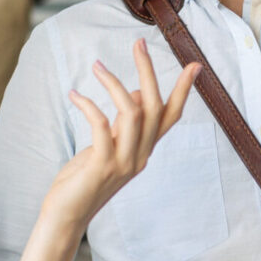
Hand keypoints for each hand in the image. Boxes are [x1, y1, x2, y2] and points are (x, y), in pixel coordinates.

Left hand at [41, 38, 198, 230]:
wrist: (66, 217)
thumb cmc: (84, 181)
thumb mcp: (109, 148)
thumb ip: (125, 126)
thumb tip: (140, 94)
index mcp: (144, 151)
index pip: (171, 117)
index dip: (183, 91)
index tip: (194, 65)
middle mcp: (140, 156)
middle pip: (155, 107)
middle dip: (148, 72)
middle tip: (138, 44)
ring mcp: (124, 162)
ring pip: (133, 112)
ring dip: (114, 84)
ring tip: (96, 66)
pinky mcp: (102, 166)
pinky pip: (102, 125)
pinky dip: (89, 105)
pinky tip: (74, 95)